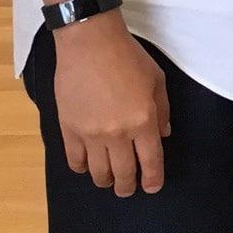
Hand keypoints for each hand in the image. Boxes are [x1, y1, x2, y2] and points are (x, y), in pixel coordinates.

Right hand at [50, 10, 170, 195]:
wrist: (90, 42)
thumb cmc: (128, 56)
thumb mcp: (157, 79)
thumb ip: (163, 110)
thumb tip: (163, 135)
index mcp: (143, 121)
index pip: (150, 161)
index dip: (153, 179)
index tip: (152, 187)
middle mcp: (118, 133)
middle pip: (124, 173)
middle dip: (128, 187)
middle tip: (128, 189)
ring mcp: (91, 134)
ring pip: (98, 172)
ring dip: (106, 181)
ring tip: (109, 180)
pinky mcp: (68, 129)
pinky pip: (74, 160)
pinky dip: (81, 168)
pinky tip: (86, 166)